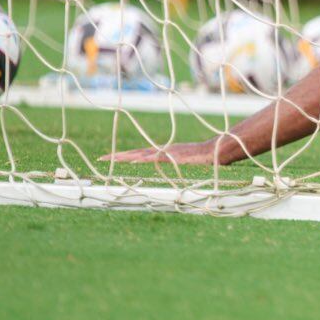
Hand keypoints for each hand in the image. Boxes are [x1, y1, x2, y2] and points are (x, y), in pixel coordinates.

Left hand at [100, 139, 227, 164]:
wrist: (217, 151)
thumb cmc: (205, 157)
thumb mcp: (189, 162)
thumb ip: (181, 164)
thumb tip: (177, 169)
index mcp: (165, 152)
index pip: (141, 153)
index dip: (127, 155)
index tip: (111, 157)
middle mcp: (163, 150)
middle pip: (137, 152)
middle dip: (119, 155)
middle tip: (102, 158)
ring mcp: (168, 152)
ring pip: (142, 154)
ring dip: (127, 157)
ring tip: (111, 159)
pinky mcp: (174, 156)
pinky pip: (155, 157)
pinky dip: (144, 158)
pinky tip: (134, 160)